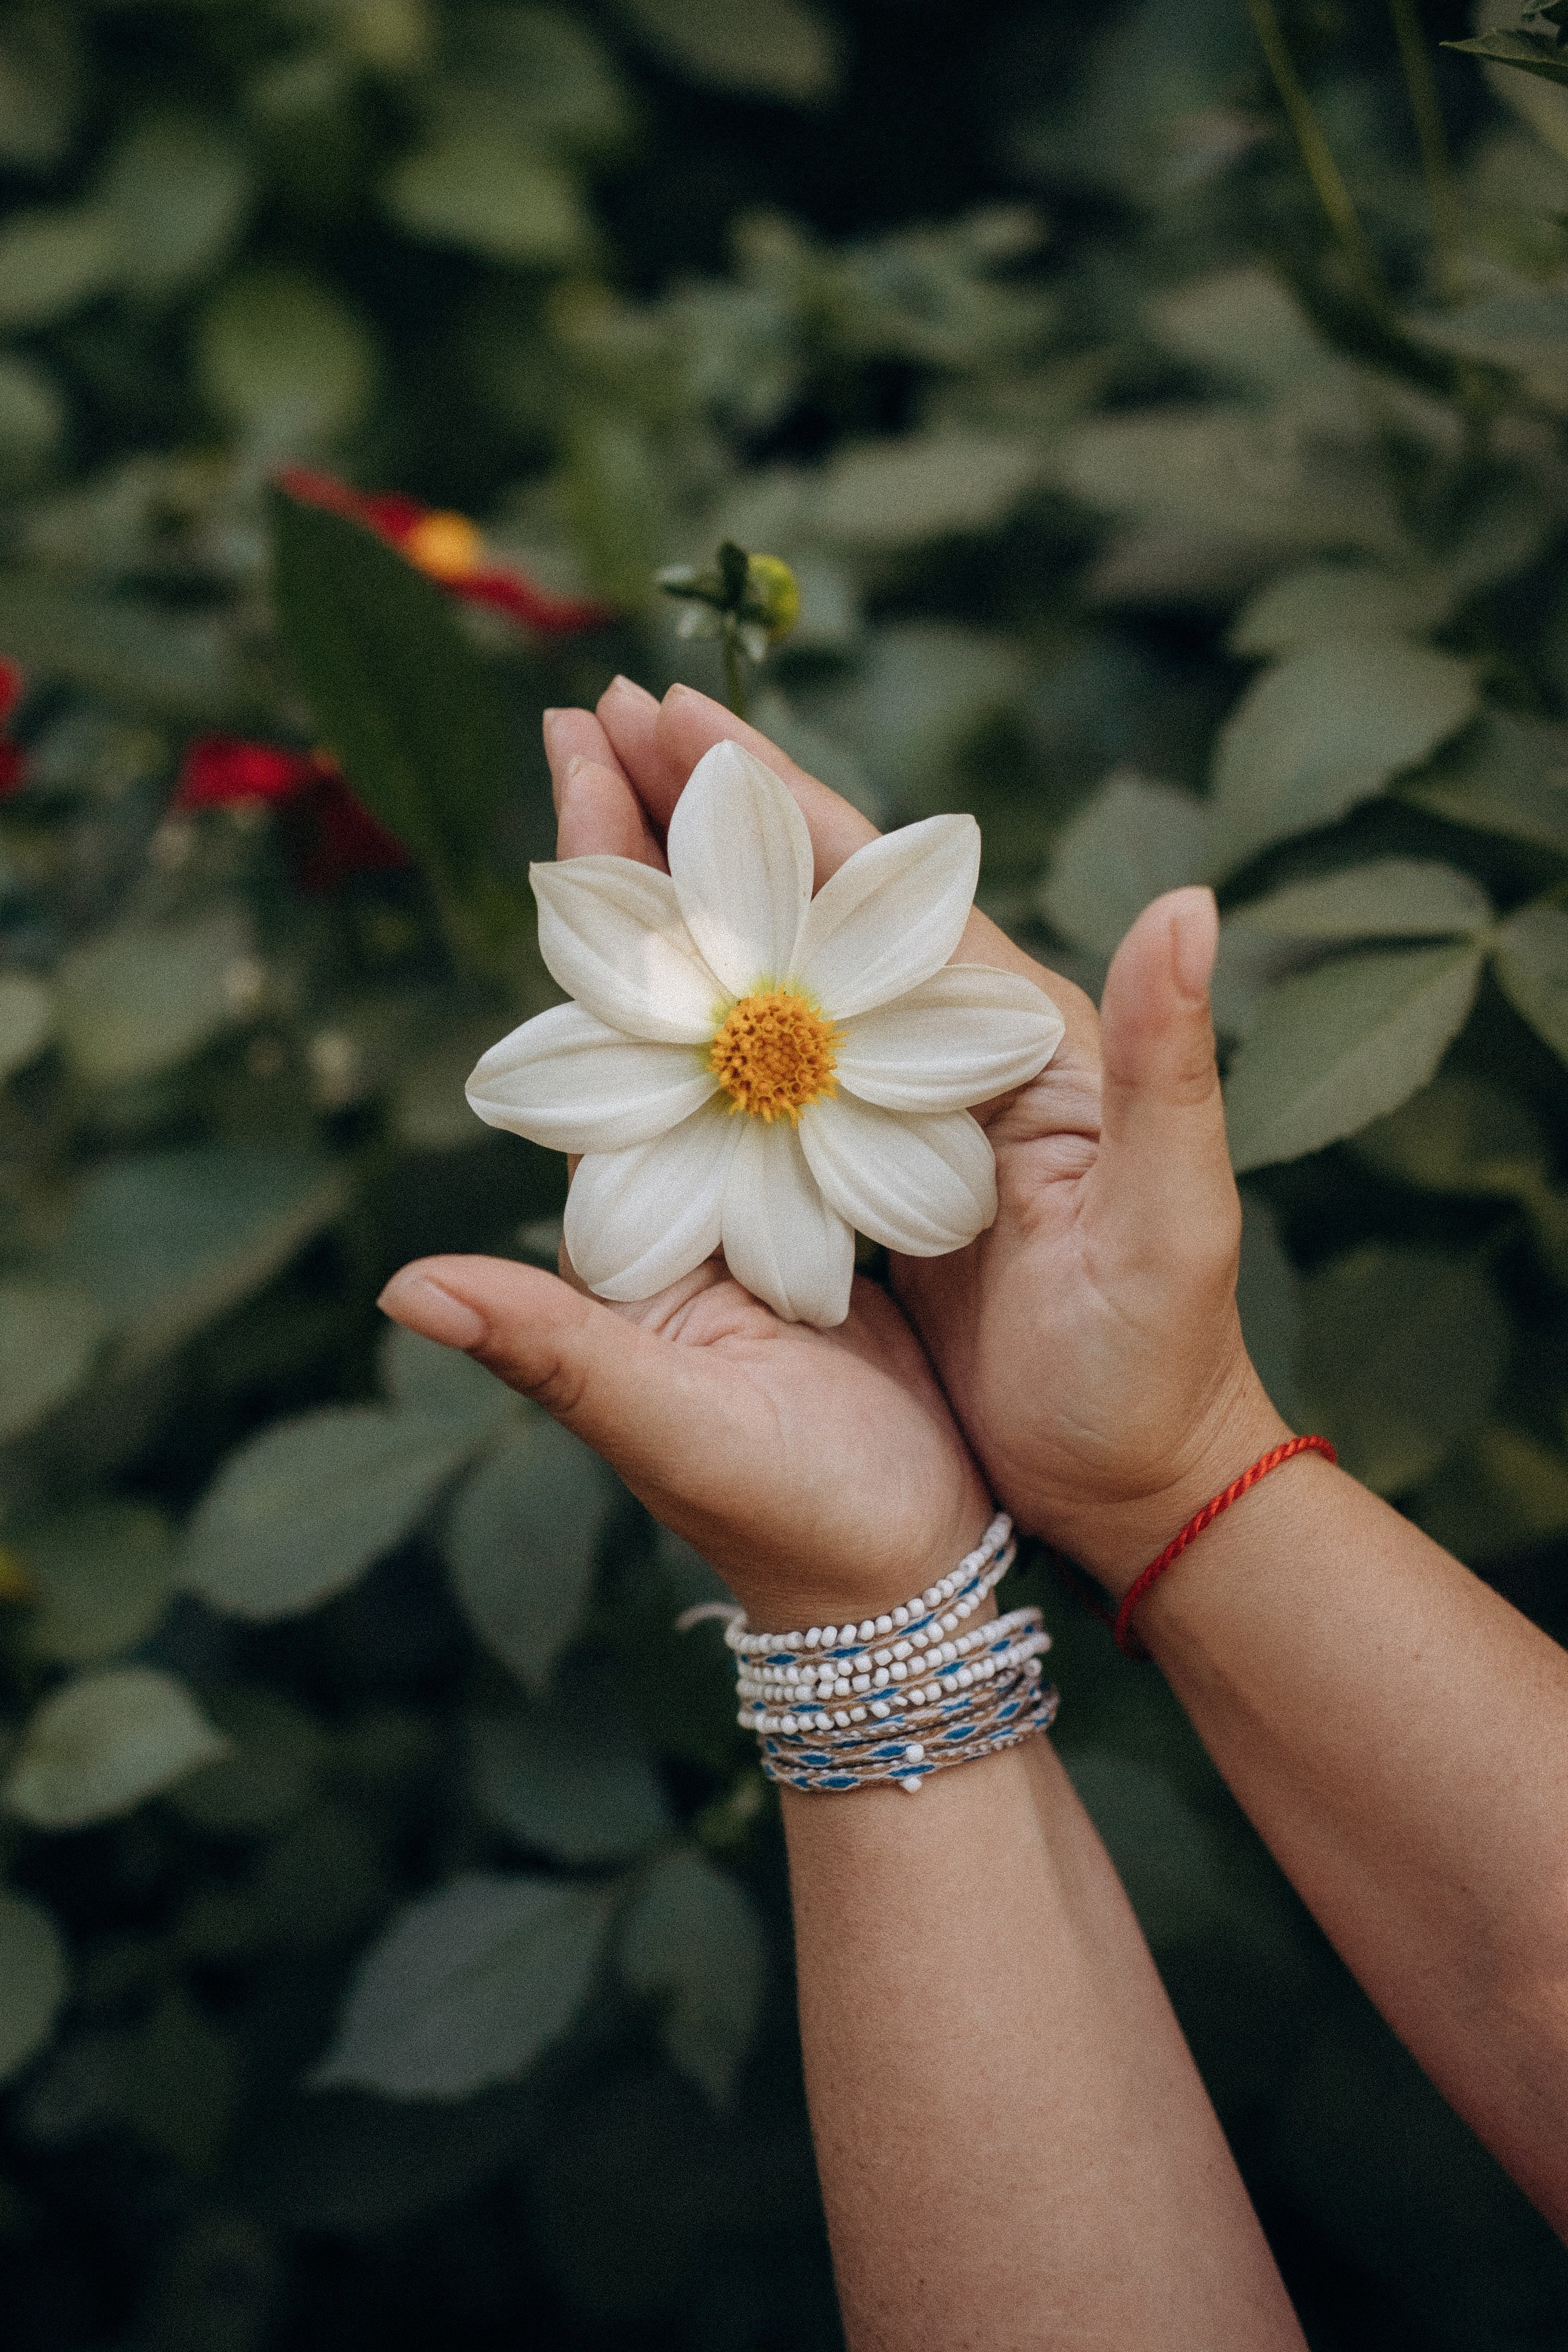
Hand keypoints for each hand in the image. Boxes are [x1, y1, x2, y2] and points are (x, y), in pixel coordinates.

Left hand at [377, 719, 992, 1636]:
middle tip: (633, 695)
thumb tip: (403, 1289)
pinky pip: (841, 1058)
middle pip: (664, 970)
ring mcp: (782, 1181)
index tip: (578, 741)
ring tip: (726, 756)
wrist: (900, 1584)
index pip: (594, 998)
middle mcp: (698, 1173)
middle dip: (648, 832)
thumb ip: (546, 1351)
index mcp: (639, 1204)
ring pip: (755, 994)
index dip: (585, 868)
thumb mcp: (661, 1432)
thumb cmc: (787, 1515)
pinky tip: (847, 900)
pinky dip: (836, 966)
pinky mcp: (861, 1204)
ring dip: (740, 875)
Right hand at [575, 678, 1287, 1598]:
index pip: (880, 882)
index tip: (670, 709)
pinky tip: (642, 992)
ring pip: (780, 976)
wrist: (1139, 1478)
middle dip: (707, 810)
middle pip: (814, 903)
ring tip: (593, 815)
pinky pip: (772, 1068)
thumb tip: (1189, 902)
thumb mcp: (1171, 1217)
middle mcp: (958, 1049)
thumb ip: (1171, 1062)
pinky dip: (705, 1011)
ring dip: (690, 897)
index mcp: (1017, 1033)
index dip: (775, 794)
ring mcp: (911, 1110)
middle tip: (600, 719)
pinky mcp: (879, 1174)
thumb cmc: (1157, 1361)